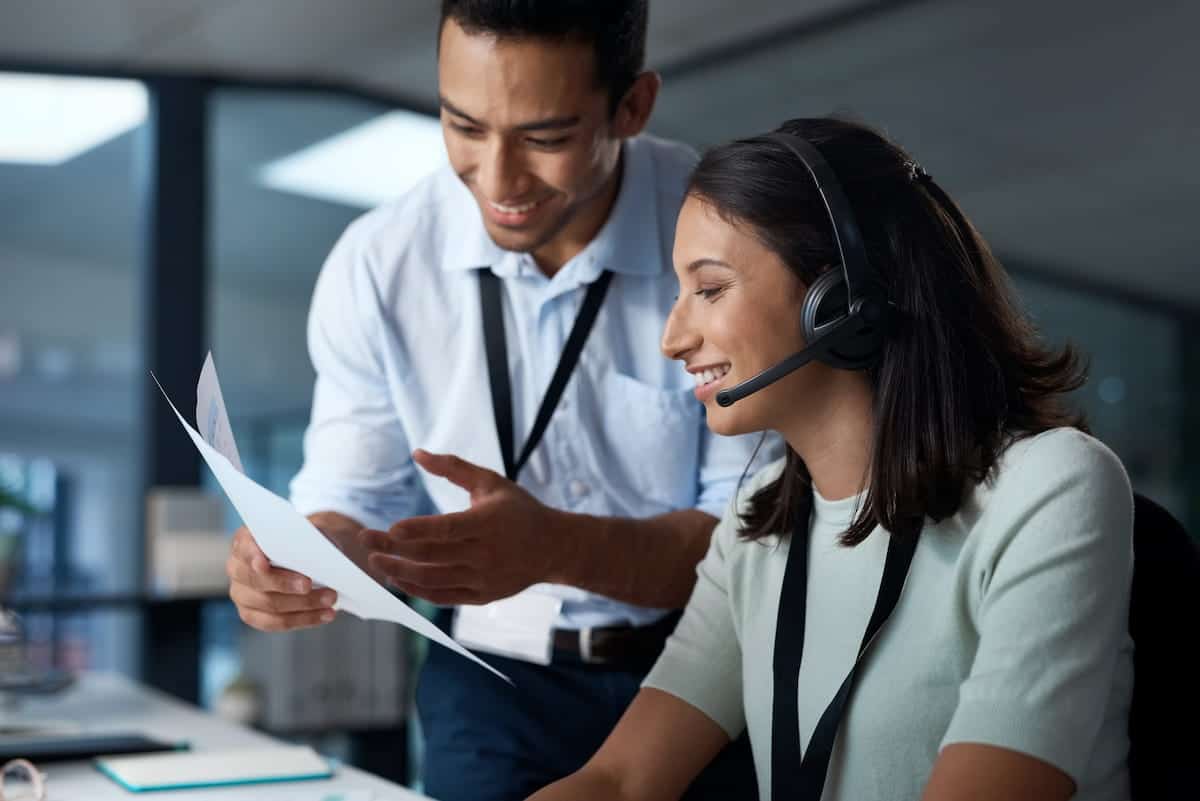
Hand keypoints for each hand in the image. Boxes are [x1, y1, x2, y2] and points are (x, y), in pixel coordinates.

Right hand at [226, 526, 337, 630]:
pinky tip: (325, 614)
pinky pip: (276, 623)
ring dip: (303, 604)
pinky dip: (304, 619)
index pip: (244, 548)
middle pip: (256, 581)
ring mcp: (242, 594)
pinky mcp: (253, 615)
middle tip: (308, 584)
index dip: (251, 556)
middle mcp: (237, 568)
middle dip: (284, 583)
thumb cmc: (309, 541)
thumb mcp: (312, 531)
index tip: (263, 563)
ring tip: (330, 598)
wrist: (312, 556)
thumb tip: (314, 554)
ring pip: (269, 605)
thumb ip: (309, 537)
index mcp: (246, 540)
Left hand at [359, 449, 558, 604]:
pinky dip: (418, 590)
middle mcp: (485, 553)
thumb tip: (417, 454)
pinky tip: (398, 579)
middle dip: (393, 550)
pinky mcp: (482, 596)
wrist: (554, 547)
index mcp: (488, 522)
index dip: (416, 530)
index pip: (445, 529)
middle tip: (365, 540)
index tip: (389, 529)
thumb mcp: (491, 482)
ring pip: (433, 580)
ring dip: (399, 573)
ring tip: (376, 562)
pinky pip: (443, 597)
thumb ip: (453, 468)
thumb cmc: (518, 510)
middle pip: (431, 555)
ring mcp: (483, 578)